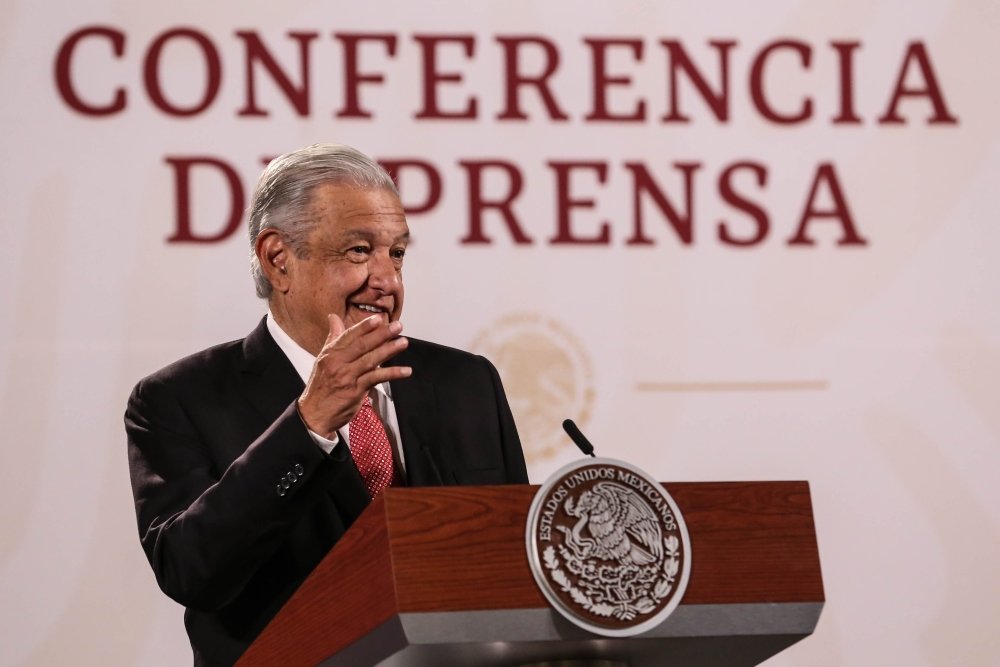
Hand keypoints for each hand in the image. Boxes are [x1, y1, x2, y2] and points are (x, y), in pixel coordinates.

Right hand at [297, 314, 410, 436]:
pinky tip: (405, 371)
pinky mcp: (356, 391)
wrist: (314, 414)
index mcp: (330, 354)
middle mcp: (337, 363)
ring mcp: (347, 377)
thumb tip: (334, 317)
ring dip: (389, 350)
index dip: (364, 326)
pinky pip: (377, 379)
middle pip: (362, 345)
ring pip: (371, 360)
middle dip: (381, 334)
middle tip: (397, 326)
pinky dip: (392, 373)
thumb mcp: (323, 359)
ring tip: (403, 342)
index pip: (349, 335)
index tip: (378, 318)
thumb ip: (333, 338)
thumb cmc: (320, 386)